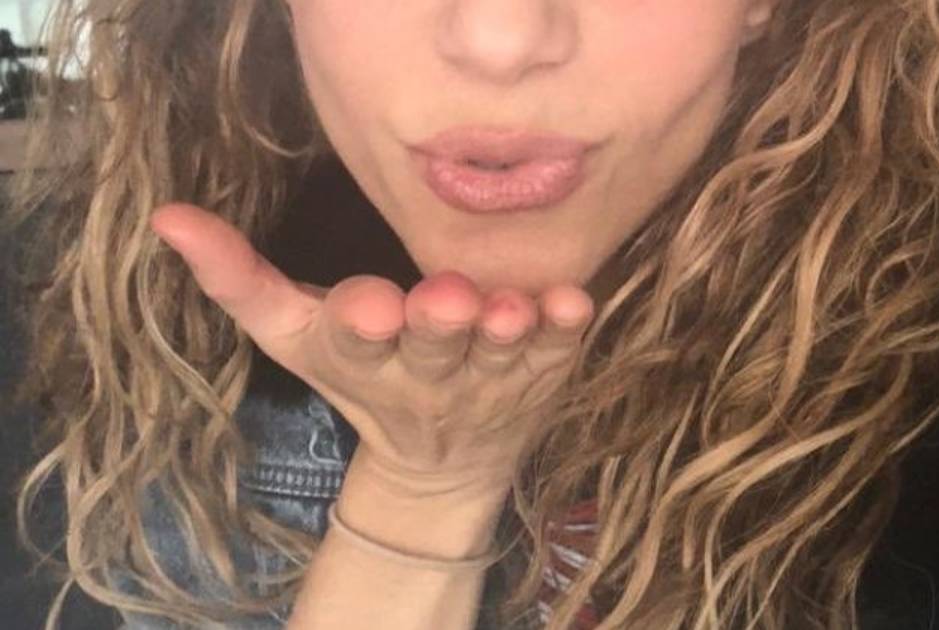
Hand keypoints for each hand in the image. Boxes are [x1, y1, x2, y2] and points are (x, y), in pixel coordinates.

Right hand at [150, 203, 594, 499]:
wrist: (446, 463)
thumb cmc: (366, 378)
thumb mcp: (296, 335)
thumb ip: (237, 278)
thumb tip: (167, 215)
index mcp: (360, 358)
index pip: (348, 341)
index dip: (358, 323)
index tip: (367, 307)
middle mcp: (426, 373)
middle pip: (430, 347)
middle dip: (436, 325)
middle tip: (448, 300)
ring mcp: (489, 378)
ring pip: (500, 354)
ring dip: (506, 332)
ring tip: (509, 309)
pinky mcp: (542, 373)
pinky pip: (559, 352)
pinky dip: (566, 330)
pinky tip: (574, 303)